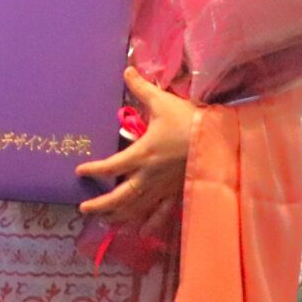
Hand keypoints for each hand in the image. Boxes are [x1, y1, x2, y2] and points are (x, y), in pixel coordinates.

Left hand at [76, 67, 195, 234]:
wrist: (222, 140)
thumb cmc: (190, 120)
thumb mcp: (163, 102)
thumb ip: (141, 88)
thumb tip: (126, 69)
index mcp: (143, 154)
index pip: (111, 167)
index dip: (94, 170)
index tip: (79, 172)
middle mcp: (150, 176)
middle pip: (120, 197)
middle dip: (100, 205)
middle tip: (83, 208)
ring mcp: (164, 188)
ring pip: (138, 208)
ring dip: (119, 215)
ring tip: (104, 220)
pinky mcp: (179, 193)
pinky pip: (163, 213)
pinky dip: (151, 223)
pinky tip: (141, 232)